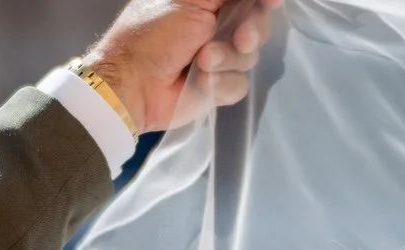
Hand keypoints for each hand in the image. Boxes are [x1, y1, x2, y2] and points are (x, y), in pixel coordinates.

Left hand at [86, 0, 283, 132]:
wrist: (132, 84)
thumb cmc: (154, 34)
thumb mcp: (190, 0)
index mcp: (207, 1)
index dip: (264, 1)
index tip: (271, 2)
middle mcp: (216, 26)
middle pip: (258, 24)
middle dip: (252, 31)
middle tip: (240, 38)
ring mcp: (218, 57)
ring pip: (250, 57)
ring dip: (227, 59)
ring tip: (201, 62)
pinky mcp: (217, 87)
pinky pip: (239, 85)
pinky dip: (221, 84)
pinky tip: (201, 83)